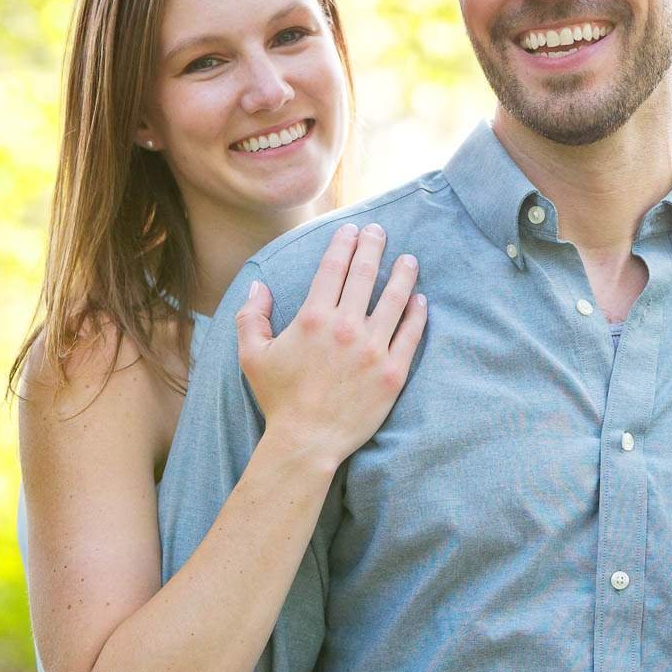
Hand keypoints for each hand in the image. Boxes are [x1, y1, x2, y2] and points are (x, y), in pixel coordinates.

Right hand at [236, 222, 427, 466]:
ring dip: (403, 274)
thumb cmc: (279, 399)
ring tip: (409, 259)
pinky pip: (411, 335)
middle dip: (373, 246)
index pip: (334, 268)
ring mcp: (373, 349)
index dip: (343, 244)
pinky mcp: (393, 372)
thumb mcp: (252, 356)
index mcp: (313, 318)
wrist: (307, 441)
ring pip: (394, 299)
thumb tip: (258, 286)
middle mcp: (346, 327)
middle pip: (365, 274)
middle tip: (379, 232)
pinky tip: (420, 300)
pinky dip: (417, 314)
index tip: (351, 230)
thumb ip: (252, 317)